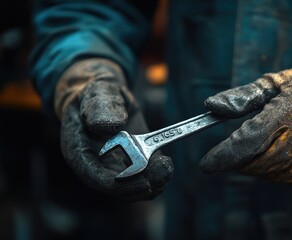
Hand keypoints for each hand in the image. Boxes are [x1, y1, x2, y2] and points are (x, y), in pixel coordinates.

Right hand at [55, 59, 172, 198]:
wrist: (105, 96)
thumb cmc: (97, 93)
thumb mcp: (98, 91)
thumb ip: (101, 106)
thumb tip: (110, 125)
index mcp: (78, 149)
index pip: (93, 177)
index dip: (118, 185)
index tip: (142, 181)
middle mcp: (94, 165)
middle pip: (115, 188)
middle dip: (140, 185)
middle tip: (163, 169)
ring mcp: (112, 168)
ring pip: (130, 189)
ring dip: (151, 183)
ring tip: (166, 166)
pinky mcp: (129, 166)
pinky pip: (141, 180)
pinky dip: (155, 177)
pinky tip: (165, 163)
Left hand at [201, 49, 291, 186]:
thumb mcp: (271, 82)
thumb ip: (241, 97)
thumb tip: (211, 107)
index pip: (251, 140)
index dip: (226, 156)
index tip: (207, 164)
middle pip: (263, 162)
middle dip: (242, 163)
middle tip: (233, 157)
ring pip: (281, 175)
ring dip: (262, 169)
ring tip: (258, 154)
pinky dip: (283, 174)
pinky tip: (280, 160)